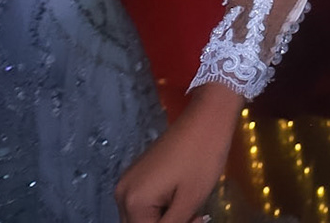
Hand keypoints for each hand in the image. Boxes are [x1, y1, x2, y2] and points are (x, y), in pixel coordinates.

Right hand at [115, 84, 236, 221]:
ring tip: (193, 211)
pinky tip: (183, 201)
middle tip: (196, 218)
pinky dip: (162, 208)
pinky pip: (145, 203)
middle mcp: (122, 192)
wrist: (207, 118)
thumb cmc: (202, 157)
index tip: (197, 221)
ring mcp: (129, 181)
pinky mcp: (138, 174)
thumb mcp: (190, 200)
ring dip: (164, 220)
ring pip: (142, 217)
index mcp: (133, 200)